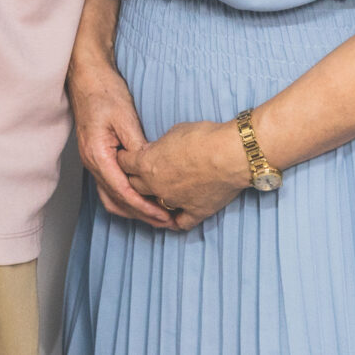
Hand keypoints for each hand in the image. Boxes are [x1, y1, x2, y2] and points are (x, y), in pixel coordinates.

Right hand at [67, 57, 173, 228]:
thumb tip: (151, 169)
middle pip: (116, 200)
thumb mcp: (125, 117)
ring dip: (133, 208)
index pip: (123, 192)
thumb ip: (137, 147)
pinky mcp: (98, 155)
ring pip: (111, 196)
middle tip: (166, 222)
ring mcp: (93, 160)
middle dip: (141, 214)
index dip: (144, 207)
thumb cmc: (103, 92)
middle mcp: (92, 163)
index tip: (164, 216)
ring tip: (156, 215)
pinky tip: (142, 196)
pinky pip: (110, 185)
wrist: (87, 76)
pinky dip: (126, 196)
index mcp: (98, 155)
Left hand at [121, 119, 251, 232]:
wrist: (230, 153)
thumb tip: (160, 150)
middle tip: (141, 171)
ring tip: (158, 191)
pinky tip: (174, 216)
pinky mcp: (194, 212)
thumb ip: (161, 145)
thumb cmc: (203, 137)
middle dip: (135, 177)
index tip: (128, 155)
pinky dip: (175, 220)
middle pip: (134, 185)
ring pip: (154, 205)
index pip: (124, 163)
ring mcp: (174, 202)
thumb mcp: (174, 131)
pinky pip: (179, 223)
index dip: (125, 157)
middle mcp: (155, 186)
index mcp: (146, 164)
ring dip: (154, 198)